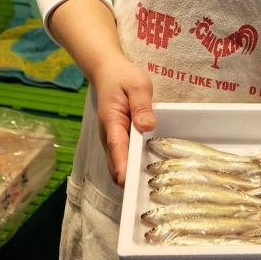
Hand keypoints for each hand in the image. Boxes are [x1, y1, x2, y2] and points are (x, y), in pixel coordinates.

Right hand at [92, 54, 155, 186]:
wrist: (107, 71)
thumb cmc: (123, 77)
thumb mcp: (137, 85)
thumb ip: (142, 106)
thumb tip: (147, 127)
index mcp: (112, 122)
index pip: (117, 149)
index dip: (123, 168)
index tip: (130, 184)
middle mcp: (108, 136)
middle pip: (116, 165)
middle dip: (130, 178)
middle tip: (151, 189)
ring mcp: (111, 140)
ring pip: (118, 166)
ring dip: (131, 175)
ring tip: (153, 185)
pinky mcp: (117, 140)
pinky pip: (123, 159)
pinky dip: (132, 167)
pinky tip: (148, 169)